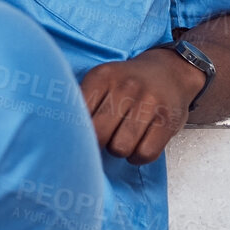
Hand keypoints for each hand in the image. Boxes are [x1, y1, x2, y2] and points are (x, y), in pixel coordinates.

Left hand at [80, 48, 206, 164]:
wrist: (169, 72)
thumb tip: (60, 131)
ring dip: (118, 150)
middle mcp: (126, 87)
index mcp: (103, 76)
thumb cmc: (127, 84)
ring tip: (121, 139)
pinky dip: (137, 157)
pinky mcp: (168, 121)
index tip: (80, 133)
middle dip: (98, 143)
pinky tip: (136, 146)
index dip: (77, 131)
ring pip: (121, 148)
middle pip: (99, 135)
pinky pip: (145, 153)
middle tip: (103, 137)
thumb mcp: (101, 80)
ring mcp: (149, 104)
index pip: (78, 115)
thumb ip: (80, 100)